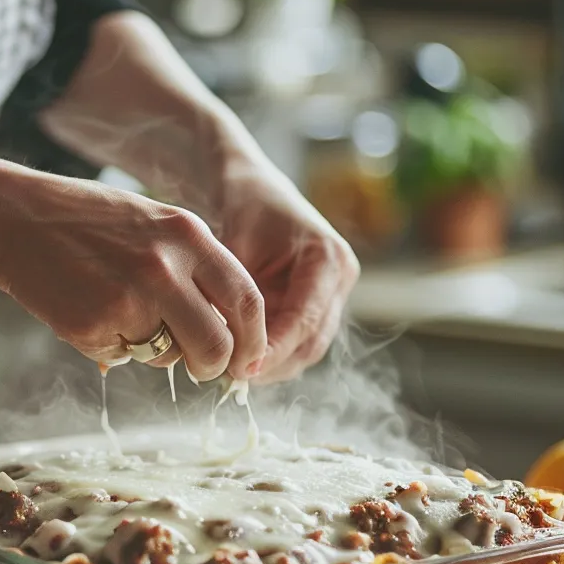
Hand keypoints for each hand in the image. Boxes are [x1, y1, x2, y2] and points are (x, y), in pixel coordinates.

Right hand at [0, 173, 266, 381]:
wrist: (18, 220)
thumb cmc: (90, 224)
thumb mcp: (157, 226)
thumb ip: (196, 268)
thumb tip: (232, 330)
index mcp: (188, 236)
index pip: (247, 300)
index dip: (255, 340)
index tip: (247, 359)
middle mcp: (164, 268)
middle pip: (217, 345)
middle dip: (214, 366)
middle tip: (204, 369)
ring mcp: (128, 300)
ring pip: (169, 356)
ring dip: (157, 351)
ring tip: (126, 316)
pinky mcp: (94, 326)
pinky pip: (124, 357)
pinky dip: (114, 347)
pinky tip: (92, 312)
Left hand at [218, 165, 359, 382]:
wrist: (250, 186)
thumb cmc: (243, 206)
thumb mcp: (236, 245)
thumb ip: (236, 295)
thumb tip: (224, 345)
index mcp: (329, 259)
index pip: (305, 320)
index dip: (275, 350)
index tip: (242, 369)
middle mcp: (339, 279)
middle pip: (312, 343)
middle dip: (272, 365)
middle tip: (231, 377)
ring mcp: (331, 295)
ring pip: (306, 349)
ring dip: (271, 366)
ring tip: (231, 373)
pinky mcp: (314, 305)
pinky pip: (295, 341)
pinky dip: (269, 354)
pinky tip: (238, 360)